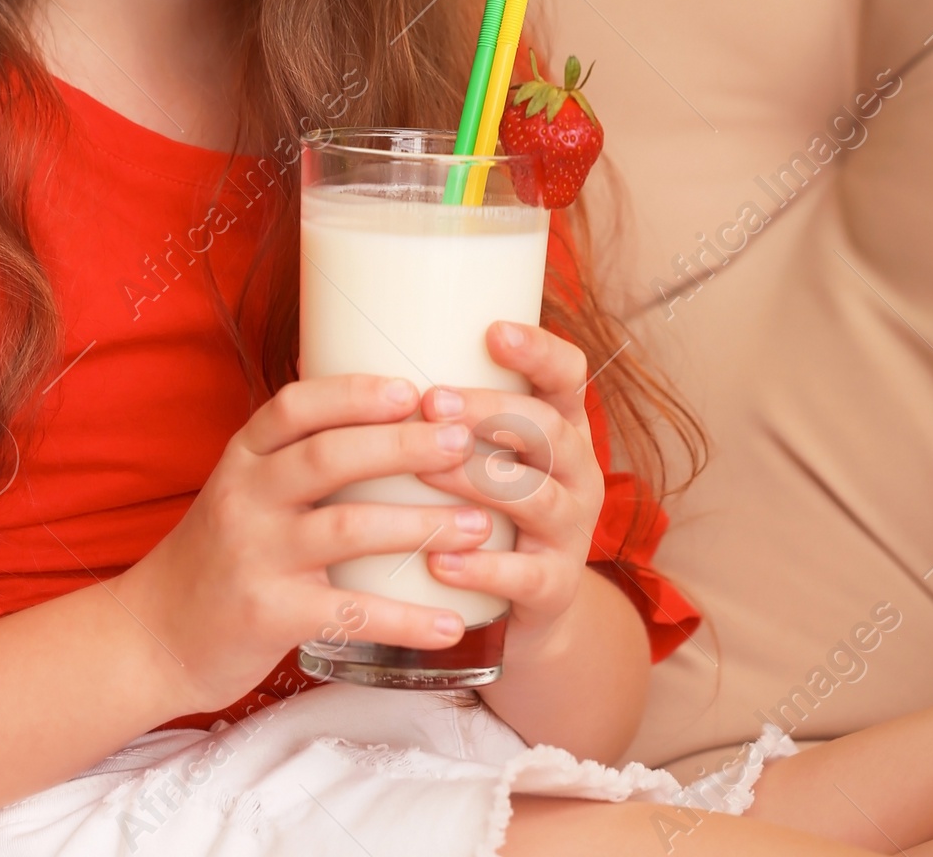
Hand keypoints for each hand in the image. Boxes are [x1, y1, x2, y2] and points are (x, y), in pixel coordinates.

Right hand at [118, 375, 500, 713]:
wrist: (154, 636)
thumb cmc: (219, 554)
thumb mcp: (243, 489)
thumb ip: (296, 456)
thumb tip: (384, 412)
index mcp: (244, 457)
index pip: (296, 405)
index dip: (356, 392)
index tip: (412, 386)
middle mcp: (245, 496)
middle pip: (330, 455)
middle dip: (403, 444)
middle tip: (461, 440)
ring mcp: (255, 555)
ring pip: (347, 528)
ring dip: (419, 525)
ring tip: (477, 525)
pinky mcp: (268, 615)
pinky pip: (349, 614)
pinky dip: (406, 619)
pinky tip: (451, 624)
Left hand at [412, 320, 605, 654]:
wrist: (526, 602)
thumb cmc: (486, 504)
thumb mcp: (486, 450)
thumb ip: (450, 409)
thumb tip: (355, 343)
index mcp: (563, 426)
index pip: (568, 374)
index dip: (539, 350)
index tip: (492, 331)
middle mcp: (577, 472)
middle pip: (547, 430)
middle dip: (489, 411)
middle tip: (432, 400)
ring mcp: (571, 532)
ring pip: (534, 496)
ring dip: (475, 480)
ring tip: (423, 471)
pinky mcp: (555, 587)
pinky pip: (524, 576)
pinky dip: (480, 568)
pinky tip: (436, 560)